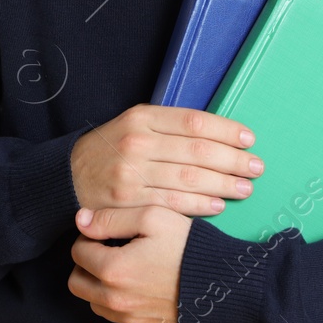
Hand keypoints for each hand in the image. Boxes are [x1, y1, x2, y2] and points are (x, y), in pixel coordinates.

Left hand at [69, 205, 191, 322]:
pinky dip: (123, 303)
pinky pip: (121, 319)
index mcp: (113, 270)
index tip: (107, 233)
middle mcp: (116, 301)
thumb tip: (81, 220)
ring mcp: (131, 320)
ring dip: (101, 286)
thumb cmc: (188, 246)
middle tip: (108, 251)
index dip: (89, 238)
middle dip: (86, 265)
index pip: (77, 252)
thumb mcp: (153, 217)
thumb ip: (111, 218)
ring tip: (127, 268)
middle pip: (77, 284)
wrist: (225, 283)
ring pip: (96, 304)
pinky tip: (144, 286)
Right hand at [71, 104, 263, 217]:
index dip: (226, 130)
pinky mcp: (128, 202)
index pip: (194, 121)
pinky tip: (219, 204)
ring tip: (246, 186)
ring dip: (223, 184)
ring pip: (188, 179)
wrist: (66, 177)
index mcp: (142, 117)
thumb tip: (217, 133)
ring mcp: (131, 174)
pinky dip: (200, 204)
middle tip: (256, 166)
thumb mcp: (133, 123)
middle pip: (197, 151)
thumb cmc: (109, 149)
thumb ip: (169, 126)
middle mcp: (137, 142)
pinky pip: (172, 204)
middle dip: (233, 159)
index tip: (248, 139)